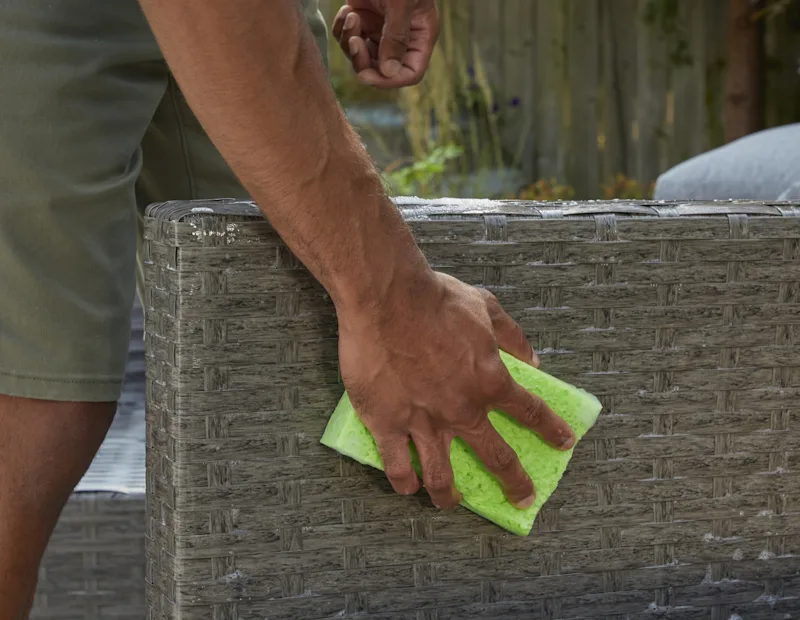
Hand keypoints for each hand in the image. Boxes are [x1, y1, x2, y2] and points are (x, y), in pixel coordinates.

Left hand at [331, 0, 438, 87]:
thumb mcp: (400, 2)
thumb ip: (396, 38)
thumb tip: (389, 73)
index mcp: (421, 34)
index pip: (410, 73)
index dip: (390, 80)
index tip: (368, 74)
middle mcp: (402, 36)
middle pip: (382, 69)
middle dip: (364, 60)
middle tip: (354, 42)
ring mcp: (381, 28)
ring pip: (362, 56)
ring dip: (351, 42)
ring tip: (351, 15)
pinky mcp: (363, 18)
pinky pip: (349, 39)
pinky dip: (343, 29)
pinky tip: (347, 10)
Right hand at [337, 270, 575, 509]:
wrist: (387, 298)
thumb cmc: (435, 299)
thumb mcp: (485, 307)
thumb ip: (512, 335)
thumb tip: (534, 357)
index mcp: (490, 381)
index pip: (531, 412)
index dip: (551, 429)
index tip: (564, 443)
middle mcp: (462, 410)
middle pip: (496, 457)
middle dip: (515, 482)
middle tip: (523, 498)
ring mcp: (424, 422)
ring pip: (441, 476)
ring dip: (449, 495)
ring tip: (451, 502)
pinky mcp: (387, 423)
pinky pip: (398, 466)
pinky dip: (405, 481)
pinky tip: (409, 486)